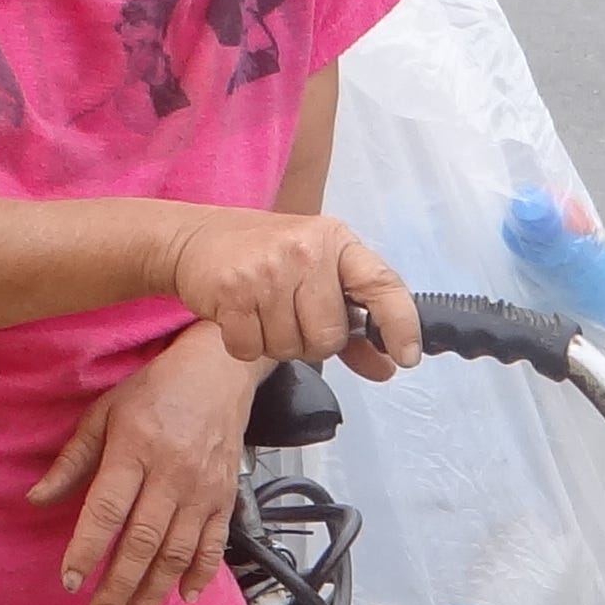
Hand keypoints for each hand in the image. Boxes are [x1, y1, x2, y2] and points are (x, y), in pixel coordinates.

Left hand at [31, 327, 260, 604]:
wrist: (219, 372)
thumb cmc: (155, 391)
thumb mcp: (104, 413)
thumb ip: (72, 460)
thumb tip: (37, 499)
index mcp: (135, 448)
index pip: (107, 509)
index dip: (87, 549)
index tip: (69, 581)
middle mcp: (171, 473)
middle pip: (143, 540)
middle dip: (119, 583)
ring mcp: (202, 489)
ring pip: (177, 551)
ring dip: (154, 590)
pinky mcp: (225, 497)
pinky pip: (214, 543)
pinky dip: (201, 573)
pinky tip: (183, 596)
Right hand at [155, 209, 416, 380]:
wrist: (197, 238)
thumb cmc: (266, 257)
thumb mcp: (316, 276)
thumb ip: (354, 325)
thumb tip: (389, 366)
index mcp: (336, 242)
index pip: (381, 284)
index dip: (400, 322)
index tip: (407, 356)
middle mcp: (306, 251)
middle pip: (329, 336)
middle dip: (312, 342)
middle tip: (292, 318)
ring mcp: (268, 270)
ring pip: (291, 348)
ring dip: (277, 344)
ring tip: (264, 312)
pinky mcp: (232, 291)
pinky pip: (252, 350)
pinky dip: (246, 345)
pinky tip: (241, 318)